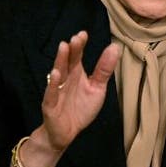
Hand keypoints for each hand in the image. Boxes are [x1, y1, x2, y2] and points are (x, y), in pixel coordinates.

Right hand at [39, 31, 121, 151]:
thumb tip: (114, 47)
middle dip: (71, 50)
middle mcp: (65, 79)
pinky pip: (50, 94)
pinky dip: (52, 85)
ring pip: (58, 74)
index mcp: (76, 74)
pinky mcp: (50, 105)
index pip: (76, 56)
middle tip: (76, 38)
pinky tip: (56, 74)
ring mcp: (56, 91)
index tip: (83, 34)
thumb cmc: (81, 108)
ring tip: (64, 47)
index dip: (79, 46)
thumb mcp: (97, 88)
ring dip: (60, 61)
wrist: (66, 132)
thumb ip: (104, 70)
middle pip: (67, 62)